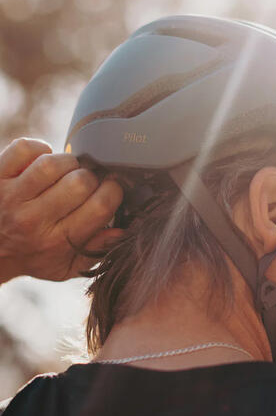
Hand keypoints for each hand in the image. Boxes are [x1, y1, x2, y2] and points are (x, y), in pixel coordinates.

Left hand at [0, 138, 123, 283]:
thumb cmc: (32, 257)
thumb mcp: (66, 266)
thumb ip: (96, 251)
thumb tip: (122, 232)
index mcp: (58, 241)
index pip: (101, 207)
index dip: (115, 191)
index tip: (112, 189)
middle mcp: (34, 220)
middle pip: (81, 182)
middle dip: (93, 178)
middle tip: (88, 183)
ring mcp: (12, 196)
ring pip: (54, 163)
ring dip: (69, 162)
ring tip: (68, 171)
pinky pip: (25, 148)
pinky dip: (40, 148)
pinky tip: (44, 162)